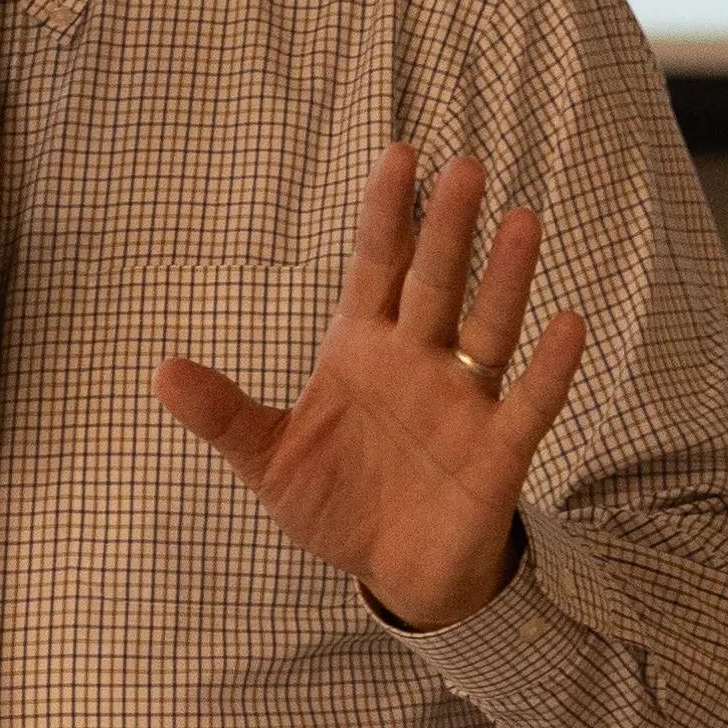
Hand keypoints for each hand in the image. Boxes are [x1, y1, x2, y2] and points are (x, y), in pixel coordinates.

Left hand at [154, 146, 581, 632]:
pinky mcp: (497, 450)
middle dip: (446, 228)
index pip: (375, 267)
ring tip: (523, 221)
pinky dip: (548, 368)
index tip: (398, 154)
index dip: (385, 214)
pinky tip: (566, 323)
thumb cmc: (335, 502)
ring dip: (505, 279)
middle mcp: (417, 362)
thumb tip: (161, 373)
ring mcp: (462, 401)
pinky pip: (529, 402)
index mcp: (360, 350)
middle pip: (434, 283)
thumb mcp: (268, 461)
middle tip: (463, 168)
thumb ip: (224, 414)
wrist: (393, 574)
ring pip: (486, 328)